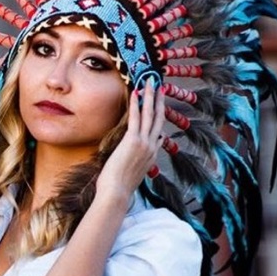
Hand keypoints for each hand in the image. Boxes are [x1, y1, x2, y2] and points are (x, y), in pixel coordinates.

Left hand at [96, 78, 166, 201]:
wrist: (117, 194)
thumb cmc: (120, 188)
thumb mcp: (136, 174)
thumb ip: (142, 161)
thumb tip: (148, 152)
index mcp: (152, 155)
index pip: (158, 131)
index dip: (159, 116)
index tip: (159, 105)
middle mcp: (152, 146)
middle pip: (158, 118)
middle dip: (159, 100)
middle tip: (159, 85)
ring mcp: (144, 143)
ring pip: (150, 114)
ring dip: (150, 96)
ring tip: (150, 81)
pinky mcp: (133, 140)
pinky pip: (135, 117)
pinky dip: (136, 104)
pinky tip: (136, 92)